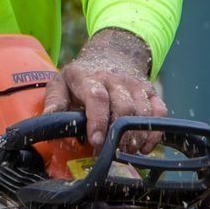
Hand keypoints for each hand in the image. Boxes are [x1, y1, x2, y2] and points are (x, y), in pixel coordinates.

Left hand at [43, 27, 164, 152]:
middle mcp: (115, 79)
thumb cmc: (81, 78)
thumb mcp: (61, 83)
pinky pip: (160, 112)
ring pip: (142, 112)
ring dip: (136, 136)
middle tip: (111, 152)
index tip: (96, 142)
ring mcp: (135, 85)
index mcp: (89, 77)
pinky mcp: (151, 91)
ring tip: (126, 152)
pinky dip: (154, 132)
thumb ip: (54, 101)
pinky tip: (144, 147)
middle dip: (118, 134)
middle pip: (124, 107)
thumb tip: (49, 120)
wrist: (111, 55)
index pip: (97, 97)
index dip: (98, 120)